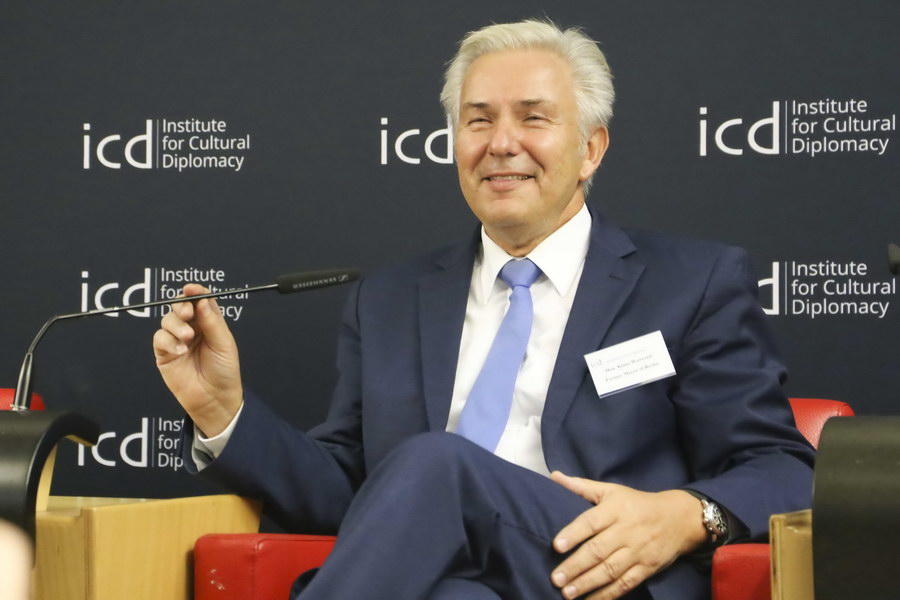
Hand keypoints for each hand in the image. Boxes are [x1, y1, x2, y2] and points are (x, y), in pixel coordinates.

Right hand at [152, 284, 242, 436]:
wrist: (215, 399)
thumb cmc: (224, 371)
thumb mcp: (224, 344)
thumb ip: (213, 322)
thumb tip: (202, 300)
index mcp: (209, 322)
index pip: (200, 300)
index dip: (195, 291)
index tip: (190, 288)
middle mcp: (192, 328)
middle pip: (180, 306)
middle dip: (181, 306)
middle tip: (188, 314)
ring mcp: (177, 340)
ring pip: (167, 319)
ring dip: (176, 325)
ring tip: (187, 338)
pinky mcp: (164, 353)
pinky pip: (159, 338)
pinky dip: (168, 341)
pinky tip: (180, 351)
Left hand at [549, 472, 706, 599]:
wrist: (679, 518)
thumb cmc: (637, 503)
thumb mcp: (612, 490)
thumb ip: (582, 486)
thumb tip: (554, 476)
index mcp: (616, 509)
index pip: (591, 521)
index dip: (573, 533)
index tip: (556, 546)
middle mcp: (626, 531)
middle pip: (598, 550)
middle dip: (576, 566)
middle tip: (555, 579)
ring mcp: (638, 551)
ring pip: (610, 570)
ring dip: (587, 583)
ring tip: (567, 593)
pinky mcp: (647, 568)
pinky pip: (626, 584)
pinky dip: (608, 595)